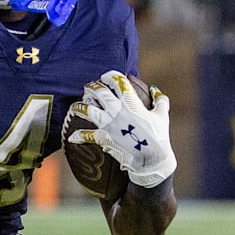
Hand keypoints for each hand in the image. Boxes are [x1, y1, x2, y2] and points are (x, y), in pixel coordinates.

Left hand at [65, 70, 176, 187]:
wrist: (152, 158)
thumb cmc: (159, 136)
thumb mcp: (162, 115)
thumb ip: (160, 100)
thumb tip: (154, 89)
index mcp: (131, 102)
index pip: (117, 81)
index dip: (110, 76)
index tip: (106, 77)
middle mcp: (116, 110)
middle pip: (99, 91)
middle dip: (92, 86)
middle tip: (89, 86)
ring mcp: (108, 123)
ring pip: (87, 109)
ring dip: (79, 106)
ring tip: (76, 105)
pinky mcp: (103, 137)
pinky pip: (86, 135)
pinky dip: (79, 136)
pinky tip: (72, 136)